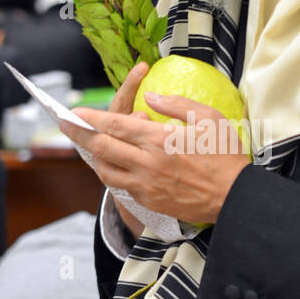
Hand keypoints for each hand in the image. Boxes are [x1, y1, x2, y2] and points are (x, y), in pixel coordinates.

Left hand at [60, 78, 250, 226]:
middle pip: (102, 147)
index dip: (90, 118)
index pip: (114, 126)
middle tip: (64, 125)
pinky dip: (114, 173)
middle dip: (78, 134)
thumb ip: (176, 104)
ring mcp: (145, 185)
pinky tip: (115, 165)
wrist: (234, 198)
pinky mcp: (149, 201)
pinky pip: (122, 186)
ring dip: (94, 156)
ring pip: (106, 170)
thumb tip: (151, 97)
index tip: (74, 113)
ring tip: (90, 145)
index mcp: (159, 139)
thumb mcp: (209, 118)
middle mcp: (146, 163)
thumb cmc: (225, 155)